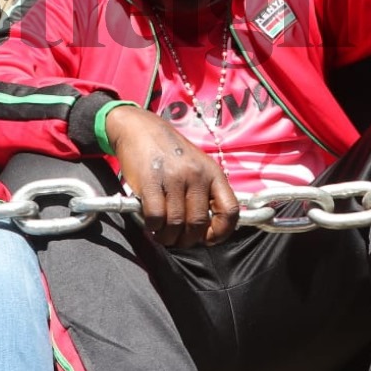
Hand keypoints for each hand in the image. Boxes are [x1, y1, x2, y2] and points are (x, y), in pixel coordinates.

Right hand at [106, 105, 238, 247]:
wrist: (140, 129)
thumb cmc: (170, 151)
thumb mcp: (197, 165)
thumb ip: (205, 191)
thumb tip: (206, 228)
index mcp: (213, 173)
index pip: (230, 210)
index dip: (222, 232)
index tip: (209, 238)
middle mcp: (196, 175)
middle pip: (199, 223)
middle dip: (187, 240)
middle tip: (178, 240)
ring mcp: (174, 178)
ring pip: (176, 224)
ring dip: (169, 237)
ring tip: (163, 235)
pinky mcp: (150, 182)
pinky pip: (156, 217)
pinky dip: (153, 226)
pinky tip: (152, 224)